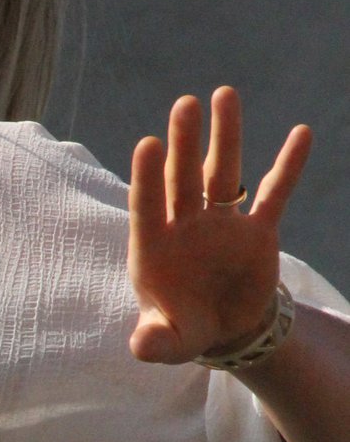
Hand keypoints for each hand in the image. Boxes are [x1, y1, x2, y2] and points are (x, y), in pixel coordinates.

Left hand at [128, 86, 311, 363]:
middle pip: (183, 177)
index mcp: (155, 246)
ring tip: (224, 94)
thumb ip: (155, 342)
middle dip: (185, 143)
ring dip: (225, 137)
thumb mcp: (169, 342)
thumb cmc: (184, 329)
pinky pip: (274, 192)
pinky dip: (288, 165)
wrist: (223, 330)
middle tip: (185, 104)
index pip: (148, 205)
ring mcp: (221, 223)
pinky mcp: (257, 230)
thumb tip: (140, 348)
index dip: (147, 177)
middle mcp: (185, 225)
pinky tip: (301, 133)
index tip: (148, 142)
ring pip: (223, 172)